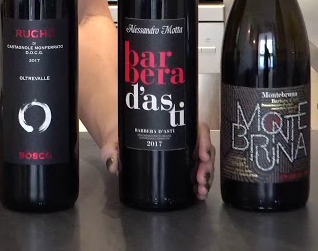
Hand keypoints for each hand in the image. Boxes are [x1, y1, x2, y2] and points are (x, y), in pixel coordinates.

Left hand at [98, 122, 216, 201]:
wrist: (118, 139)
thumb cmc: (120, 133)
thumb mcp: (114, 138)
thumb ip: (111, 149)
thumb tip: (113, 164)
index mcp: (171, 123)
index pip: (196, 127)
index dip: (204, 140)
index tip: (202, 155)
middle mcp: (181, 136)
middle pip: (203, 147)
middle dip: (206, 165)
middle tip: (200, 180)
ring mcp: (182, 151)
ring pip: (203, 161)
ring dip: (206, 176)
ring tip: (200, 191)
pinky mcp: (180, 164)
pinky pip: (196, 172)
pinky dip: (200, 183)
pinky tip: (198, 194)